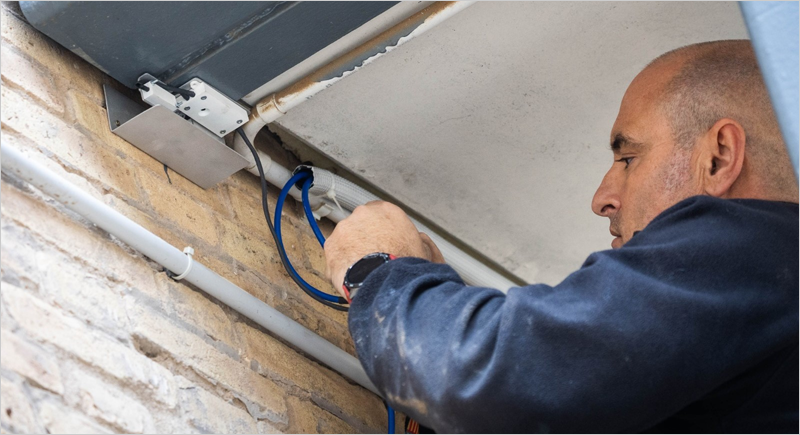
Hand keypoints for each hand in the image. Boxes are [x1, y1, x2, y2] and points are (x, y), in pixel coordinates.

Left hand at [324, 201, 444, 295]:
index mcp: (387, 211)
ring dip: (350, 249)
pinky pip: (335, 253)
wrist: (384, 279)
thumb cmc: (403, 265)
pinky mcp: (331, 244)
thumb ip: (416, 240)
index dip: (380, 227)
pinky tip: (350, 275)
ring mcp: (345, 228)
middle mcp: (364, 214)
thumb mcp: (423, 250)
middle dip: (364, 237)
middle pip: (361, 223)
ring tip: (361, 268)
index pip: (380, 212)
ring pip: (345, 237)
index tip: (381, 238)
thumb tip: (419, 241)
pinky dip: (340, 263)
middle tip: (372, 255)